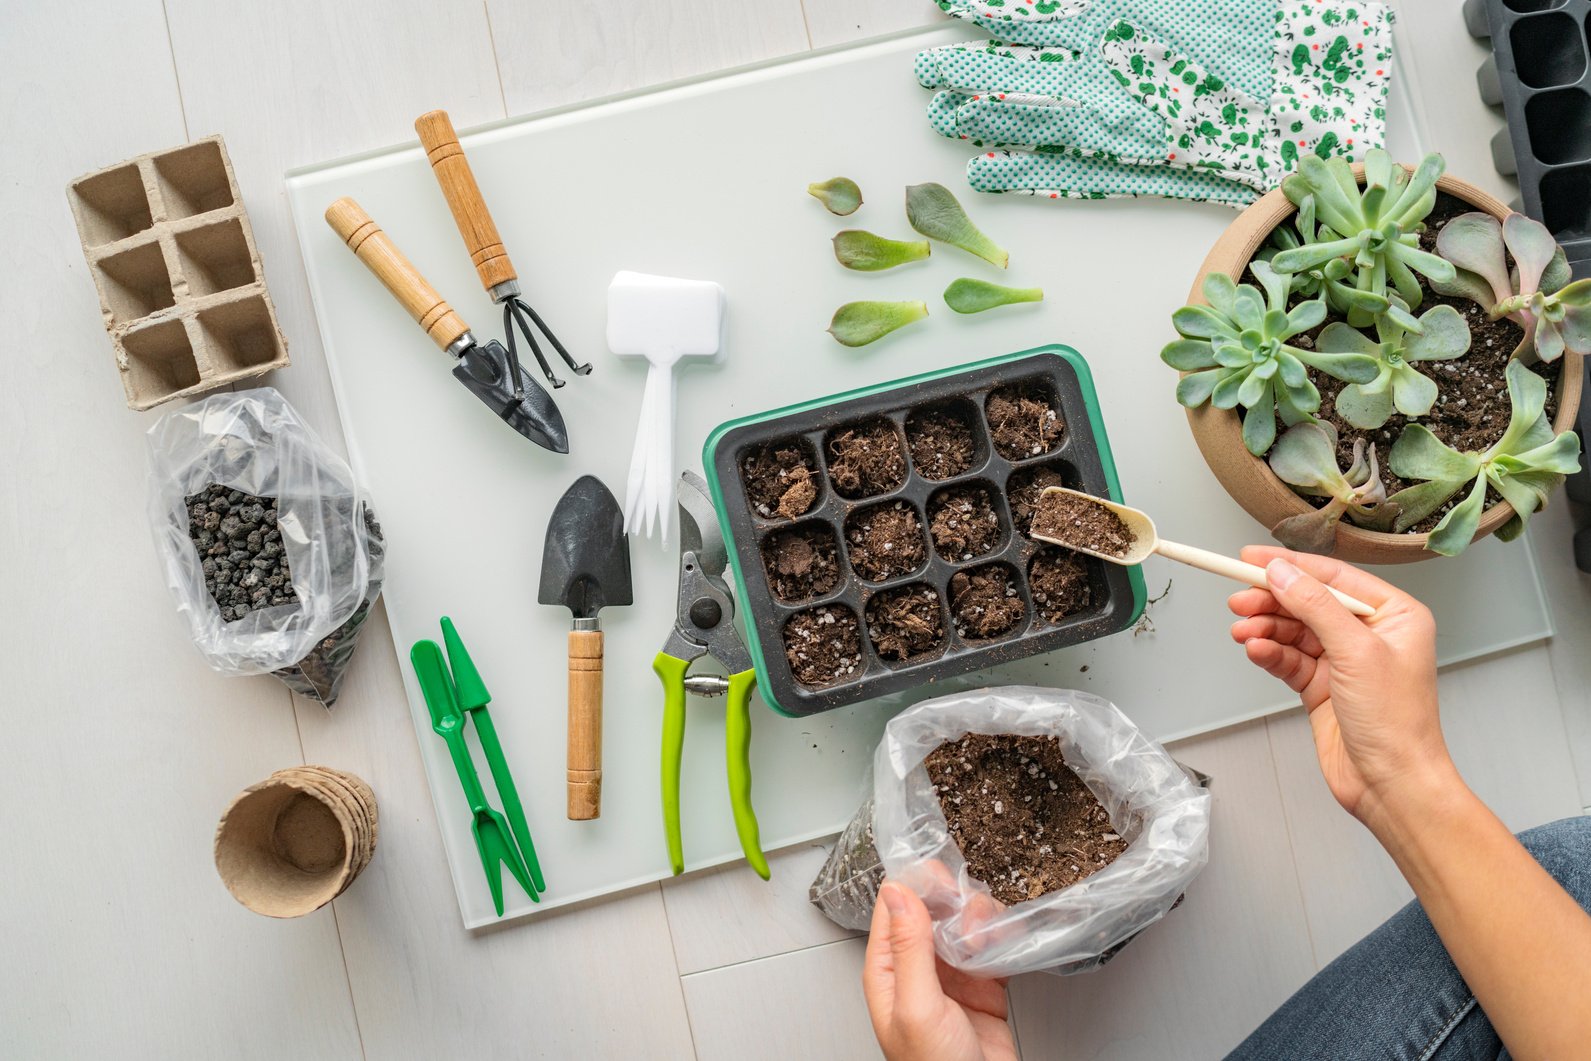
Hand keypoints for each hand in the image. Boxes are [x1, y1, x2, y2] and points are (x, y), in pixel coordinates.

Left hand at [862, 881, 1015, 1060]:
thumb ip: (908, 948)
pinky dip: (1002, 938)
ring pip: (963, 924)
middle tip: (969, 907)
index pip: (892, 908)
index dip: (914, 884)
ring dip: (980, 920)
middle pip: (931, 910)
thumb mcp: (918, 1006)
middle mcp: (917, 970)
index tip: (937, 873)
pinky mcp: (983, 987)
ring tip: (987, 937)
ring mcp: (951, 977)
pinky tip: (1005, 944)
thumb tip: (896, 893)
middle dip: (953, 900)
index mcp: (888, 971)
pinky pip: (992, 947)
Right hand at [1227, 547, 1454, 822]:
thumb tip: (1282, 573)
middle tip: (1239, 600)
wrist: (1390, 784)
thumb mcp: (1356, 652)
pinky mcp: (1322, 687)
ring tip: (1242, 631)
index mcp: (1394, 616)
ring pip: (1293, 631)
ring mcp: (1344, 661)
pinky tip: (1256, 650)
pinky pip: (1288, 659)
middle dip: (1272, 600)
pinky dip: (1269, 653)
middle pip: (1308, 602)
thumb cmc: (1396, 724)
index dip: (1291, 566)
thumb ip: (1315, 606)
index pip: (1334, 577)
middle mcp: (1370, 634)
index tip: (1251, 559)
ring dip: (1266, 628)